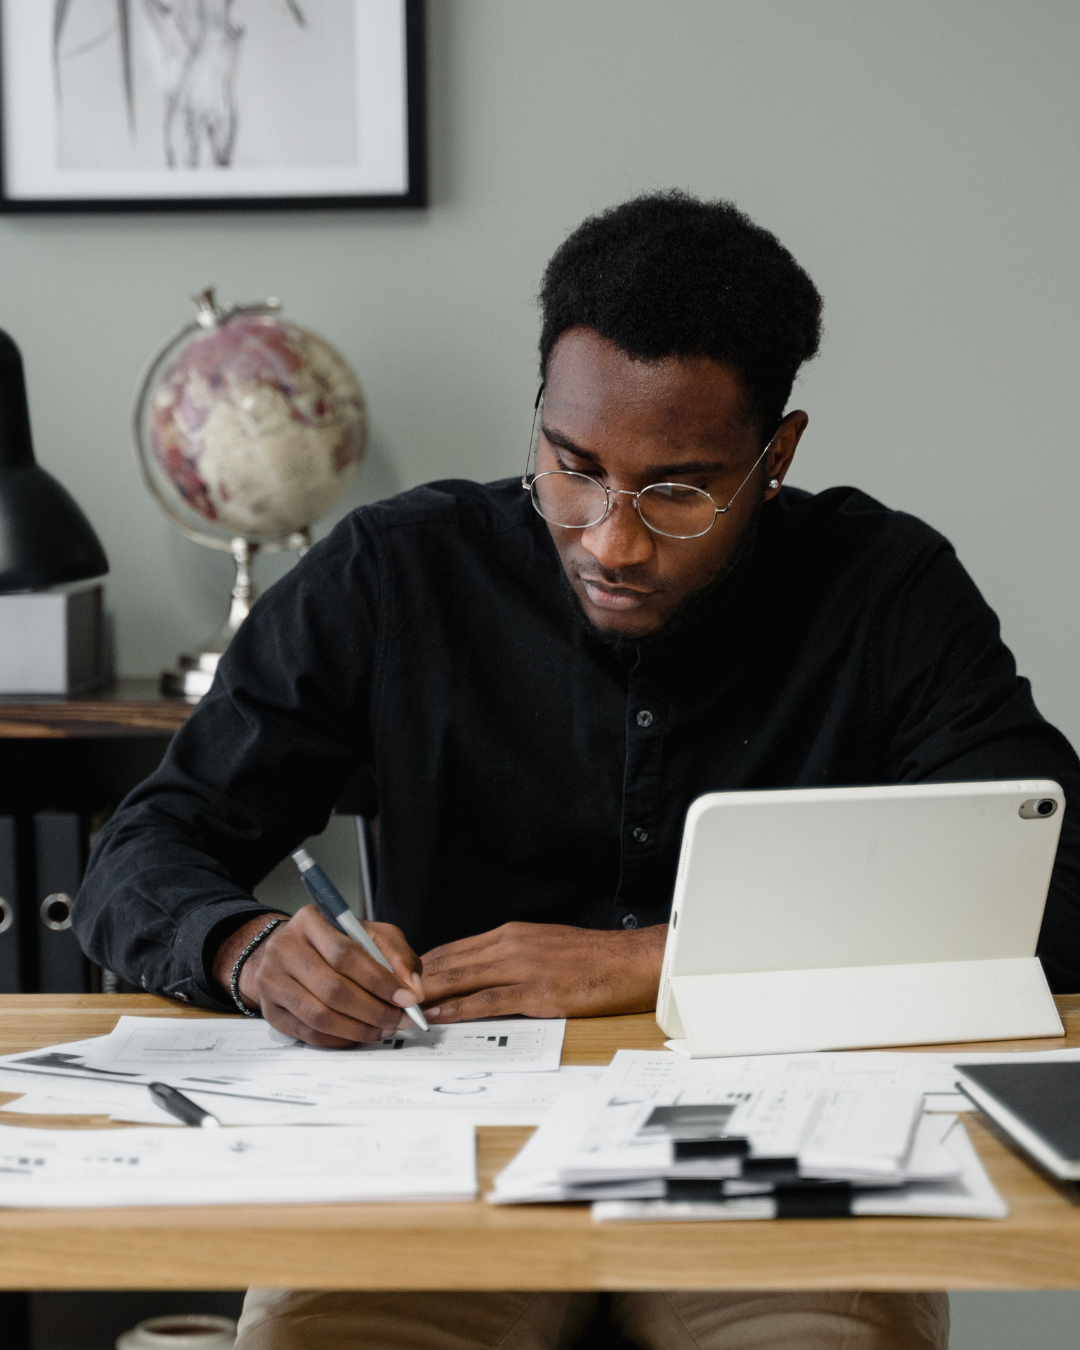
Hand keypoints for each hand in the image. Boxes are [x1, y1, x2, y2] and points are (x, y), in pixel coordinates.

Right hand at [212, 906, 424, 1047]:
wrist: (291, 953)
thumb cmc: (336, 942)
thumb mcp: (371, 935)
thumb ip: (397, 956)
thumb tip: (413, 989)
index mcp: (310, 921)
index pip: (345, 954)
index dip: (379, 980)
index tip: (407, 998)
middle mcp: (283, 948)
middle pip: (332, 988)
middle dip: (374, 1010)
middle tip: (400, 1020)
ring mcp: (271, 981)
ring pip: (319, 1016)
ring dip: (359, 1029)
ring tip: (384, 1029)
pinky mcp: (270, 1011)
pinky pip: (308, 1034)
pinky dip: (340, 1039)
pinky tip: (360, 1034)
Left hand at [419, 921, 666, 1021]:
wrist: (630, 962)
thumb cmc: (592, 959)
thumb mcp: (543, 947)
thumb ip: (511, 958)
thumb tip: (480, 975)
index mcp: (510, 934)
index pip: (452, 949)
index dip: (421, 967)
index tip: (398, 982)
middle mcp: (511, 945)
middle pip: (449, 962)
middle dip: (414, 981)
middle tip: (385, 998)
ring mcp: (522, 967)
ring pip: (461, 978)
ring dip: (427, 995)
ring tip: (400, 1010)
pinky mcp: (537, 991)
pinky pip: (488, 1001)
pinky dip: (458, 1009)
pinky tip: (439, 1017)